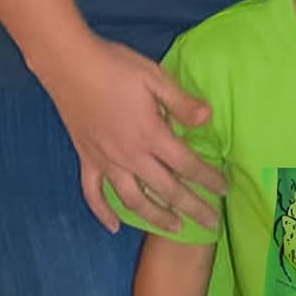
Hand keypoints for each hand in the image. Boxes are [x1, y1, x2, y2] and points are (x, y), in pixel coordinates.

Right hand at [37, 34, 226, 233]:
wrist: (70, 66)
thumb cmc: (118, 68)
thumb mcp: (157, 78)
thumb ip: (182, 102)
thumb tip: (208, 119)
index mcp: (151, 135)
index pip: (187, 164)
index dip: (208, 179)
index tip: (224, 190)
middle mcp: (129, 156)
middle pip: (165, 190)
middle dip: (191, 208)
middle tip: (210, 224)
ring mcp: (105, 161)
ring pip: (132, 199)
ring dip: (154, 216)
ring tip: (174, 228)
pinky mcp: (86, 159)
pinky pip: (93, 194)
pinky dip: (103, 213)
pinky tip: (114, 226)